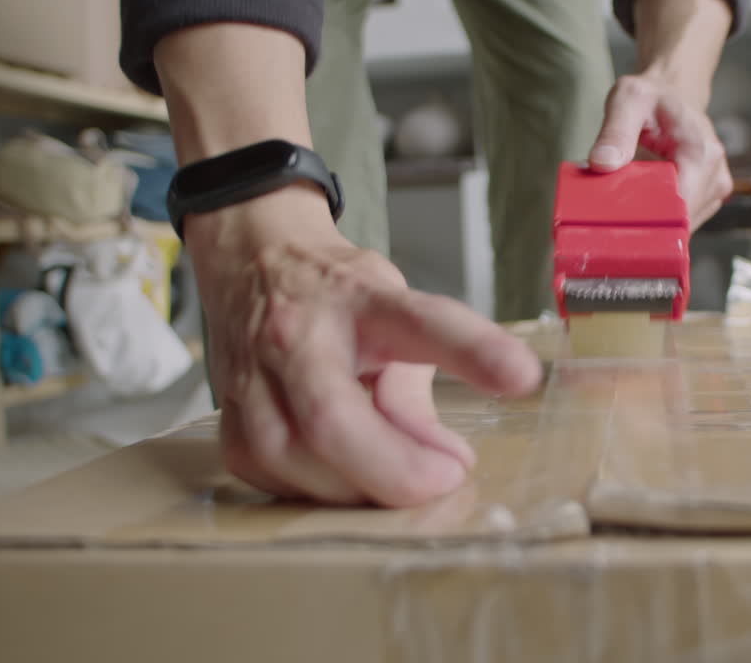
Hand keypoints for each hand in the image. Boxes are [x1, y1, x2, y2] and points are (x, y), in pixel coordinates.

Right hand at [185, 188, 541, 505]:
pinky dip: (324, 491)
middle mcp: (297, 335)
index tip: (522, 374)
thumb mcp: (396, 311)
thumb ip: (421, 388)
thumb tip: (442, 464)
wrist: (252, 259)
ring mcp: (252, 380)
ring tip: (400, 472)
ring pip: (299, 463)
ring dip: (362, 489)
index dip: (473, 351)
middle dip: (395, 471)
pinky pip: (279, 482)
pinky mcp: (229, 423)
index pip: (422, 323)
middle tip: (446, 479)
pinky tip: (348, 471)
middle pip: (333, 421)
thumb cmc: (339, 295)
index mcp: (360, 300)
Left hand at [587, 73, 732, 228]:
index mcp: (702, 153)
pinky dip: (661, 220)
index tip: (619, 226)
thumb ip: (615, 131)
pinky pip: (682, 221)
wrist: (674, 94)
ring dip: (654, 225)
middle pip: (680, 222)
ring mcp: (714, 190)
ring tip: (625, 212)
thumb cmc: (654, 96)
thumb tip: (602, 163)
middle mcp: (715, 175)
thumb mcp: (628, 100)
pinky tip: (641, 210)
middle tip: (613, 221)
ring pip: (681, 227)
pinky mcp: (707, 198)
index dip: (650, 221)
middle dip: (647, 225)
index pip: (681, 206)